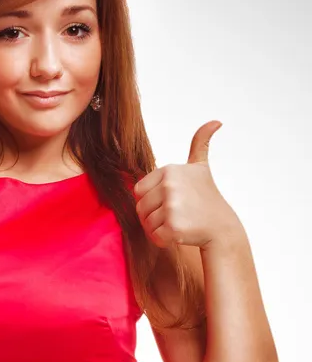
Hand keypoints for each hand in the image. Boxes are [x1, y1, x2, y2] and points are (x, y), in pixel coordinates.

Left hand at [132, 120, 239, 249]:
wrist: (223, 230)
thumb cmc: (206, 199)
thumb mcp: (200, 168)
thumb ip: (200, 143)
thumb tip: (215, 121)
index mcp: (169, 170)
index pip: (139, 191)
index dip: (151, 200)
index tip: (171, 201)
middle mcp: (169, 185)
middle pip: (140, 207)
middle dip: (154, 216)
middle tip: (176, 216)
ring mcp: (172, 205)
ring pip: (146, 223)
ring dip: (158, 228)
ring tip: (180, 223)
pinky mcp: (173, 226)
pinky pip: (153, 236)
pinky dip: (163, 240)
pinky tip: (180, 235)